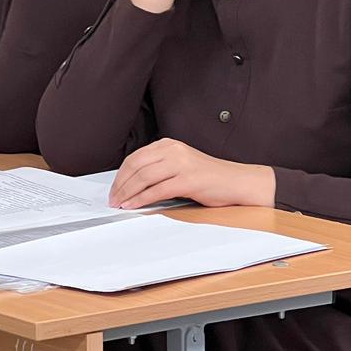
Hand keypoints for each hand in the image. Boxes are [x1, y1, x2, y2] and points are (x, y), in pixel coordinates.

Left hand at [108, 138, 276, 209]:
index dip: (120, 175)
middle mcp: (174, 150)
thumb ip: (160, 168)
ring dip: (128, 193)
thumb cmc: (209, 177)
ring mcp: (181, 164)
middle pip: (136, 165)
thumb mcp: (181, 164)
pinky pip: (157, 190)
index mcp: (170, 144)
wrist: (237, 181)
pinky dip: (142, 199)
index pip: (136, 157)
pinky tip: (134, 206)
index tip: (114, 189)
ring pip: (144, 177)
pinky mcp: (188, 180)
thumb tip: (132, 184)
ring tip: (120, 204)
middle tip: (113, 199)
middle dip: (120, 184)